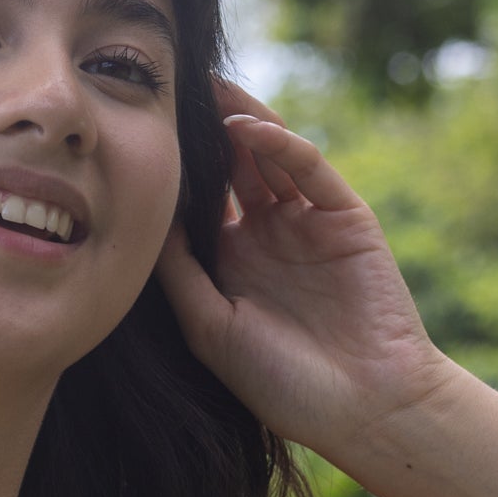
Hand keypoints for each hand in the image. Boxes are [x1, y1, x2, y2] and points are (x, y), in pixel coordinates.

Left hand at [154, 78, 463, 453]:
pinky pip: (308, 169)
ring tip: (204, 88)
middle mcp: (267, 237)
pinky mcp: (345, 217)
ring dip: (238, 121)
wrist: (364, 408)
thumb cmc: (283, 383)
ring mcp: (306, 223)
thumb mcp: (212, 328)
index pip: (196, 203)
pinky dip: (279, 144)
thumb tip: (144, 219)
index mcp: (231, 265)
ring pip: (267, 157)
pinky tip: (245, 127)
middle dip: (203, 132)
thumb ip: (180, 273)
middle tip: (168, 91)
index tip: (134, 139)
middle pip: (229, 168)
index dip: (172, 173)